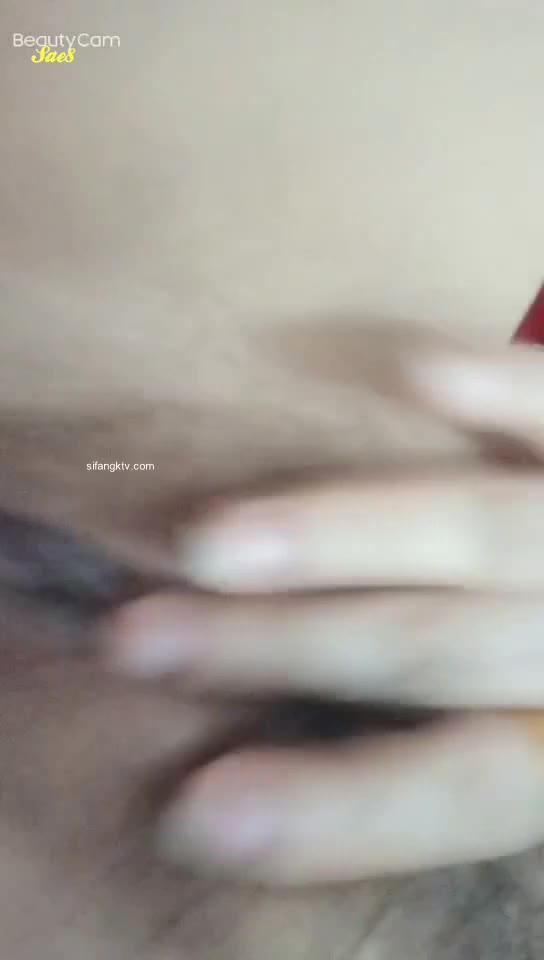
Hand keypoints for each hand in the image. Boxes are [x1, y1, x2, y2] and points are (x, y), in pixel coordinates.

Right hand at [109, 334, 543, 884]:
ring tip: (209, 539)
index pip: (469, 785)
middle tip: (137, 640)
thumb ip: (440, 744)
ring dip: (342, 533)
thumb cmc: (535, 665)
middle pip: (437, 647)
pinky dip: (500, 389)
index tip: (194, 815)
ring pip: (485, 529)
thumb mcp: (521, 730)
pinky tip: (414, 371)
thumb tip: (255, 767)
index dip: (340, 809)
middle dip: (283, 645)